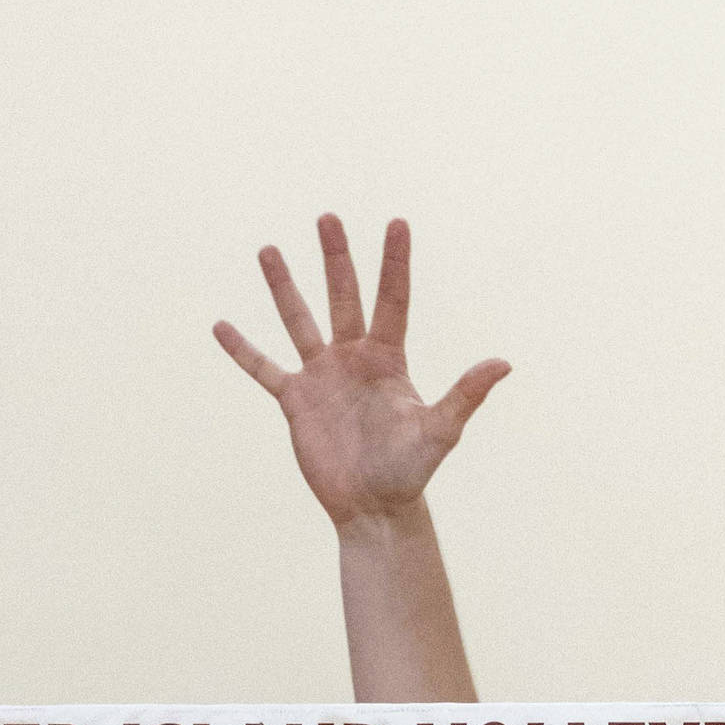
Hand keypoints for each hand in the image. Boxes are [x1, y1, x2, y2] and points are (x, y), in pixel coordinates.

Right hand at [213, 216, 508, 530]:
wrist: (373, 507)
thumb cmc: (411, 471)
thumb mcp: (440, 431)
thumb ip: (465, 394)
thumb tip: (504, 363)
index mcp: (388, 359)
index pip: (392, 299)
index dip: (395, 262)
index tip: (396, 222)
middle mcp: (354, 358)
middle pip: (343, 296)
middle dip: (336, 257)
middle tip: (328, 217)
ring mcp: (322, 377)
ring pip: (299, 321)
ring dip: (283, 287)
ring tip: (268, 250)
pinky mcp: (295, 401)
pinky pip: (263, 369)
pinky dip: (243, 350)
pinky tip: (221, 326)